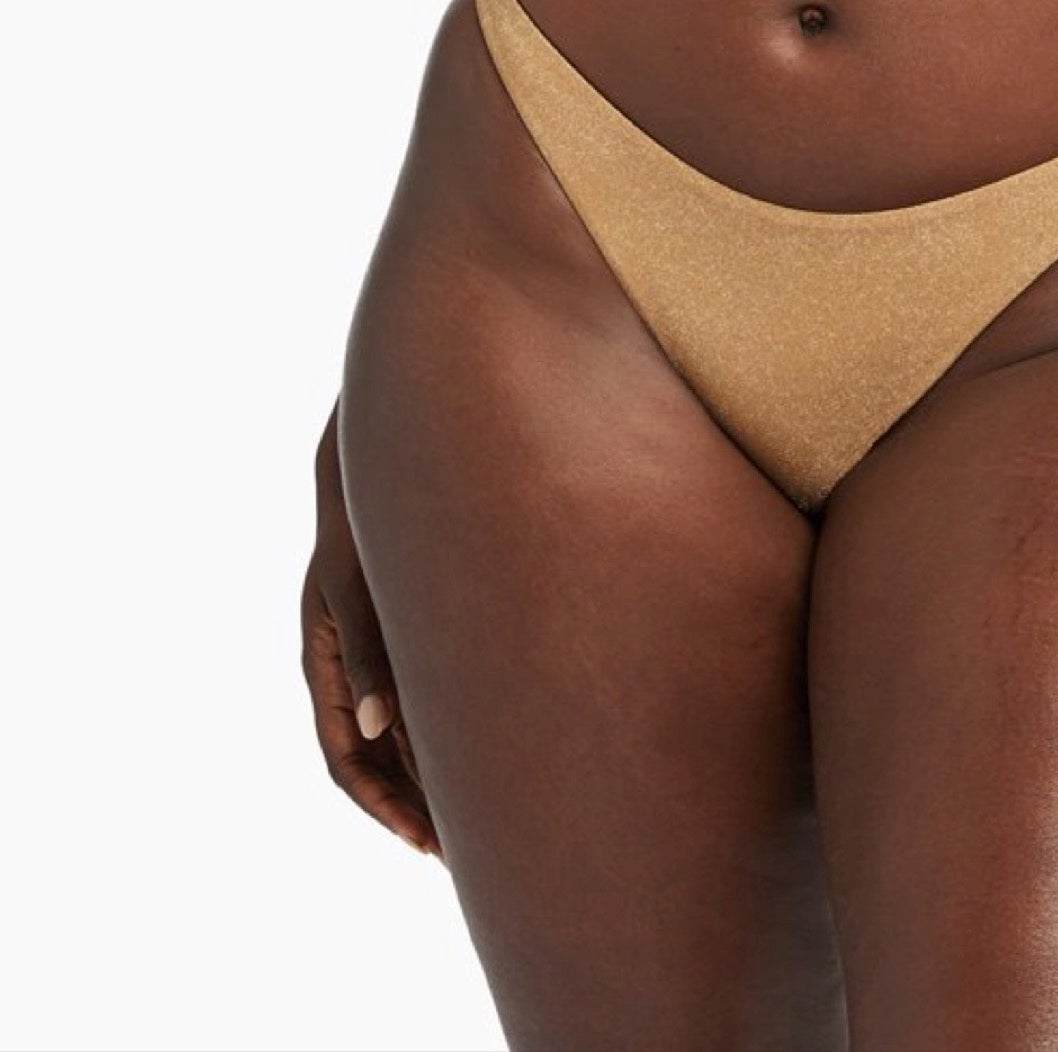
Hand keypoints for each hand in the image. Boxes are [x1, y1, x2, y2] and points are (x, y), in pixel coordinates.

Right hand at [300, 401, 439, 858]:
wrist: (388, 449)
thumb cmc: (369, 512)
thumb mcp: (362, 581)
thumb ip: (368, 650)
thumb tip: (375, 728)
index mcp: (325, 657)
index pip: (346, 759)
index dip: (384, 807)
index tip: (426, 844)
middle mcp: (347, 660)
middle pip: (374, 758)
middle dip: (413, 805)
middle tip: (461, 851)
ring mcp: (376, 643)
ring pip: (398, 733)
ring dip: (432, 774)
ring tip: (484, 814)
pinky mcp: (407, 624)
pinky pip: (420, 695)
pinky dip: (445, 729)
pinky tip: (491, 742)